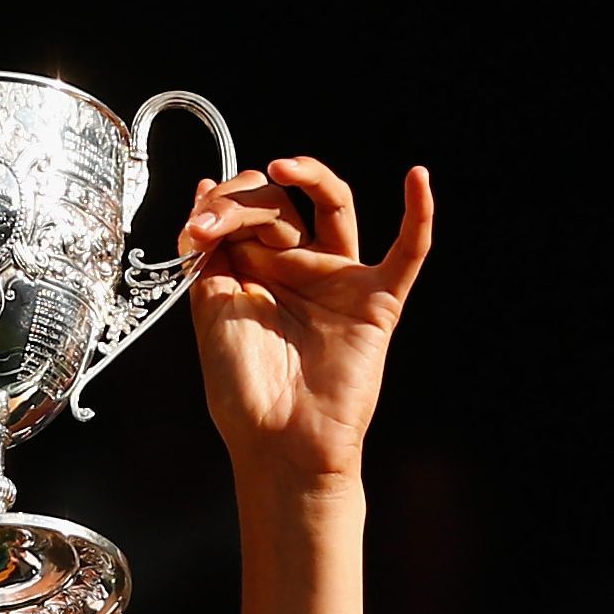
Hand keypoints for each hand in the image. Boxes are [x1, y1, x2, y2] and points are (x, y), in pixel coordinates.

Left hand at [185, 159, 433, 488]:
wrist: (277, 445)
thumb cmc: (243, 392)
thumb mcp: (211, 308)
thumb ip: (210, 251)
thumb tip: (203, 187)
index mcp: (255, 271)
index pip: (244, 210)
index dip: (219, 208)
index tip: (194, 232)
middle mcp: (297, 268)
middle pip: (280, 204)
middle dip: (242, 204)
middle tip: (213, 226)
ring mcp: (338, 280)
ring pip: (334, 206)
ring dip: (310, 177)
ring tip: (281, 169)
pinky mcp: (377, 302)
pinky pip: (407, 253)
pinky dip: (419, 216)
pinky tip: (418, 179)